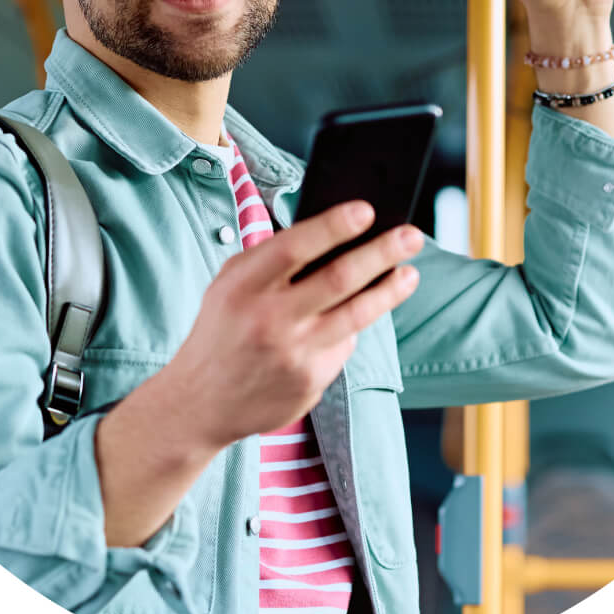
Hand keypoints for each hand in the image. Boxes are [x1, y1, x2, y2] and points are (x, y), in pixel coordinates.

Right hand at [165, 201, 422, 448]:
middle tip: (412, 235)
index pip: (294, 247)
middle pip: (339, 278)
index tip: (367, 210)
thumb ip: (270, 259)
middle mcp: (268, 320)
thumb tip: (333, 233)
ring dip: (390, 290)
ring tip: (410, 273)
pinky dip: (353, 327)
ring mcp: (293, 354)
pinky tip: (355, 317)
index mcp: (243, 286)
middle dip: (382, 252)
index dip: (334, 226)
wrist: (201, 402)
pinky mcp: (311, 382)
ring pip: (357, 314)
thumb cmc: (223, 329)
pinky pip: (345, 345)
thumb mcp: (229, 285)